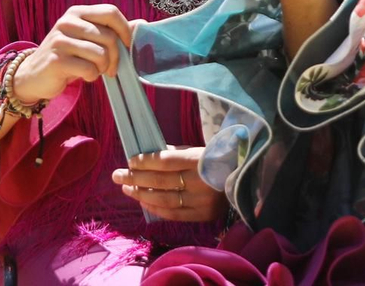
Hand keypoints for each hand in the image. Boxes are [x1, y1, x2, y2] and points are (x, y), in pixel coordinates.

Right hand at [12, 4, 132, 102]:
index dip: (125, 29)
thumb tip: (142, 24)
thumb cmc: (68, 56)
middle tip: (110, 67)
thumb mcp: (88, 39)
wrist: (34, 75)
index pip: (111, 12)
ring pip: (100, 54)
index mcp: (77, 12)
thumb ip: (112, 31)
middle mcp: (67, 22)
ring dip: (103, 67)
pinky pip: (89, 69)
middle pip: (109, 37)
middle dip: (116, 56)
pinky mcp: (56, 60)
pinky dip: (92, 76)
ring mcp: (59, 41)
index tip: (127, 45)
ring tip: (95, 70)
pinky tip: (84, 76)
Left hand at [112, 146, 226, 222]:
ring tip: (126, 188)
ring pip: (164, 199)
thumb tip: (149, 156)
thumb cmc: (220, 158)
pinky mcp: (204, 215)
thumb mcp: (201, 149)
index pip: (167, 161)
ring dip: (141, 194)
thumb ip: (177, 152)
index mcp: (203, 159)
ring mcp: (203, 200)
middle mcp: (202, 181)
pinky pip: (174, 213)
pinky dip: (155, 208)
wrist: (246, 178)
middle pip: (161, 181)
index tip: (130, 161)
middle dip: (135, 178)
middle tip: (117, 175)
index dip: (146, 161)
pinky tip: (143, 201)